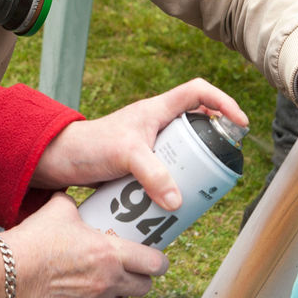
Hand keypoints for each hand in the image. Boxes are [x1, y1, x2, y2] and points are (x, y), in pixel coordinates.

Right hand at [0, 193, 169, 297]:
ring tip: (104, 289)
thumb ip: (72, 205)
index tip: (156, 260)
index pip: (154, 263)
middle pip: (143, 289)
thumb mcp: (56, 211)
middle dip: (140, 281)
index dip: (159, 262)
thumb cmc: (31, 242)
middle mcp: (107, 282)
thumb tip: (71, 200)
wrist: (3, 274)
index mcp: (109, 253)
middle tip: (131, 274)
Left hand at [31, 78, 246, 210]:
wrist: (57, 162)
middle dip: (212, 147)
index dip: (223, 102)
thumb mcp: (126, 155)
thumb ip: (152, 175)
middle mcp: (154, 125)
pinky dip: (172, 187)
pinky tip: (174, 206)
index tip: (240, 123)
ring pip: (181, 155)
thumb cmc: (88, 146)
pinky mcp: (136, 167)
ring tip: (200, 192)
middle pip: (196, 128)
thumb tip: (178, 202)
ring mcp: (146, 146)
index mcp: (155, 110)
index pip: (198, 92)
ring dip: (192, 172)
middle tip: (222, 169)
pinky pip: (164, 174)